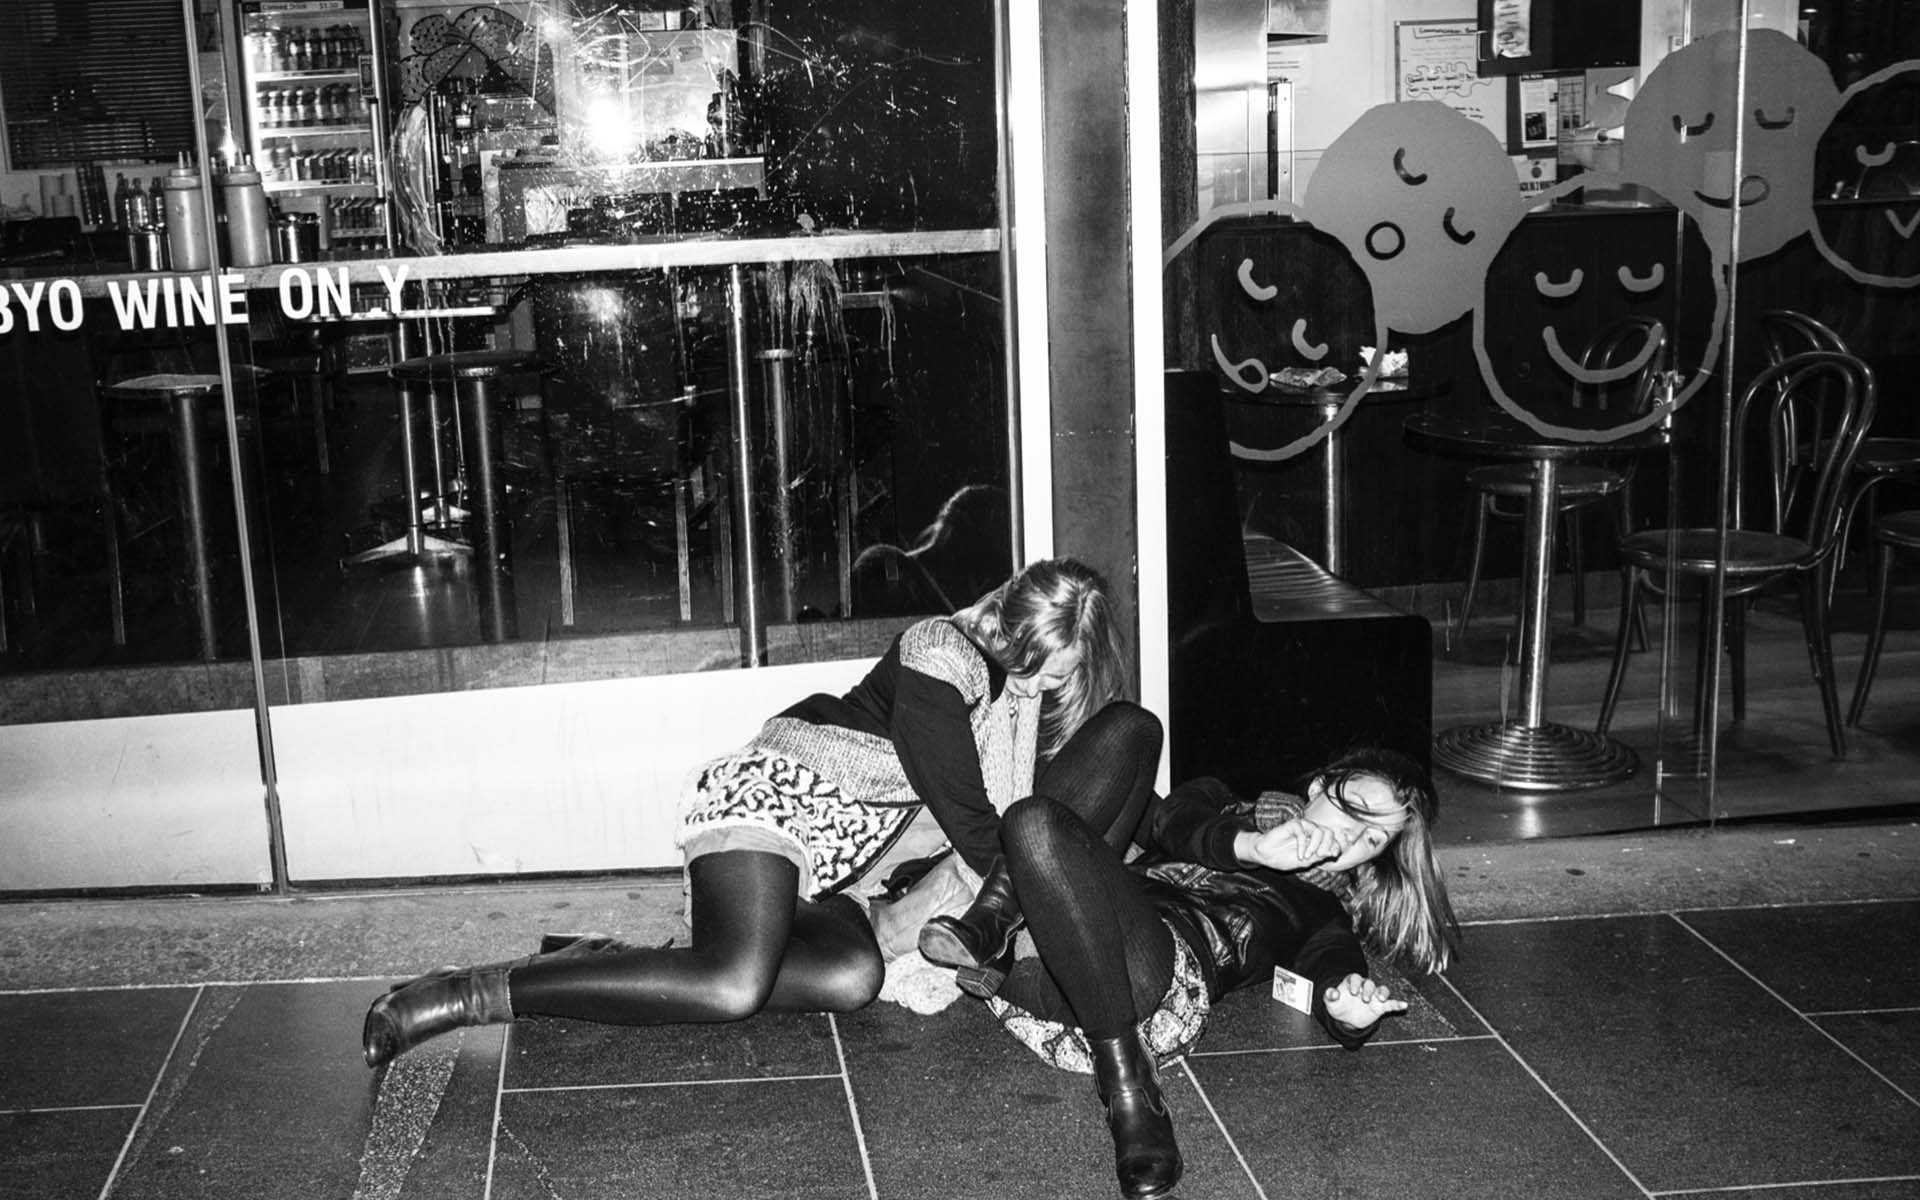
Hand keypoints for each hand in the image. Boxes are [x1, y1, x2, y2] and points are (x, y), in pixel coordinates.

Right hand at [1237, 819, 1355, 871]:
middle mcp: (1312, 831)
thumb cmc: (1285, 858)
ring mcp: (1303, 827)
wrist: (1267, 856)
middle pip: (1329, 833)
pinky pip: (1303, 832)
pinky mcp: (1293, 825)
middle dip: (1327, 846)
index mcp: (1317, 840)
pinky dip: (1303, 845)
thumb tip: (1334, 852)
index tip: (1331, 856)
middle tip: (1319, 856)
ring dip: (1314, 846)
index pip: (1333, 839)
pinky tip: (1299, 854)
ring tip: (1305, 856)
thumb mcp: (1306, 862)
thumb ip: (1319, 856)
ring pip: (1318, 831)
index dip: (1335, 847)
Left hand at [1322, 973, 1408, 1033]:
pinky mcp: (1380, 1006)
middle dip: (1368, 990)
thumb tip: (1333, 993)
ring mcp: (1374, 996)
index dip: (1355, 983)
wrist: (1346, 1018)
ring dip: (1382, 993)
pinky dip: (1397, 1004)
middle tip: (1365, 999)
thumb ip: (1330, 996)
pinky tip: (1404, 1005)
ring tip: (1380, 999)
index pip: (1355, 978)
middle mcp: (1364, 987)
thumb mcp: (1330, 1002)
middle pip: (1369, 983)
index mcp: (1352, 983)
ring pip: (1381, 990)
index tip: (1353, 992)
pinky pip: (1391, 1003)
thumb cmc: (1339, 1006)